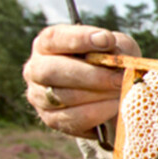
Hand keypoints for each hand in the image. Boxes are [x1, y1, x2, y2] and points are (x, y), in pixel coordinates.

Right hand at [22, 25, 140, 138]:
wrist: (111, 96)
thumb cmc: (110, 65)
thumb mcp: (117, 49)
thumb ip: (116, 49)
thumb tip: (114, 55)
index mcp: (47, 44)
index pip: (55, 38)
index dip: (80, 39)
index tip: (107, 40)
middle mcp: (36, 69)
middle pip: (53, 71)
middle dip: (92, 75)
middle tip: (119, 79)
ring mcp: (39, 96)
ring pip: (65, 97)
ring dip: (98, 95)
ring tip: (121, 92)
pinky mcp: (51, 120)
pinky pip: (73, 118)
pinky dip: (98, 112)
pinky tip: (115, 107)